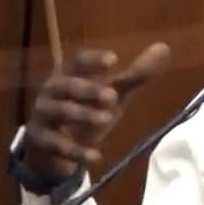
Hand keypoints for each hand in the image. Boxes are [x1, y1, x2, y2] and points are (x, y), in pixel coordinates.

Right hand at [22, 43, 170, 181]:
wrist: (51, 147)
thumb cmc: (85, 110)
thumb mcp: (112, 94)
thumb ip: (135, 75)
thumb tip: (164, 47)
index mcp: (69, 75)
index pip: (77, 61)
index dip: (93, 59)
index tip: (113, 59)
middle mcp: (52, 92)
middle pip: (66, 86)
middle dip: (88, 90)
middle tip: (112, 96)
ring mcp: (43, 115)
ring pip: (60, 112)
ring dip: (83, 115)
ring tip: (106, 120)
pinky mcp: (40, 140)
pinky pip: (57, 145)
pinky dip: (76, 151)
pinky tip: (96, 157)